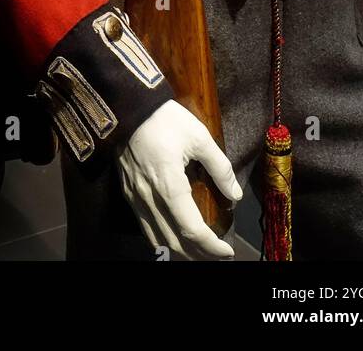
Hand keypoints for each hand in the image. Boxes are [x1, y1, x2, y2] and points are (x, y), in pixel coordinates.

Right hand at [116, 99, 241, 259]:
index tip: (228, 251)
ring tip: (200, 251)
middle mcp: (150, 198)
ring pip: (157, 240)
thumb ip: (219, 167)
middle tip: (218, 255)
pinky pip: (145, 228)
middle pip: (175, 242)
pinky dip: (162, 241)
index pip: (192, 230)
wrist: (128, 106)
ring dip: (181, 252)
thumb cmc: (165, 119)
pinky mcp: (127, 194)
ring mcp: (135, 198)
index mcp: (169, 185)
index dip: (212, 247)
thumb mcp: (199, 136)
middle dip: (199, 255)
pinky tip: (174, 238)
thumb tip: (234, 195)